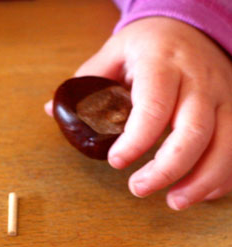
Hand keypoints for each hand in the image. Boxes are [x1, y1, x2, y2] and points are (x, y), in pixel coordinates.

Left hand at [46, 17, 231, 209]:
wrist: (192, 25)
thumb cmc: (148, 44)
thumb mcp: (113, 53)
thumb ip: (87, 82)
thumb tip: (51, 110)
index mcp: (162, 63)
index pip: (154, 106)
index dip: (136, 140)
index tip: (115, 161)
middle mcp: (199, 79)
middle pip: (194, 130)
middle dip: (167, 168)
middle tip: (138, 189)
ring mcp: (223, 94)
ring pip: (226, 142)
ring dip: (202, 179)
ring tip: (176, 202)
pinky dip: (223, 175)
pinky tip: (200, 192)